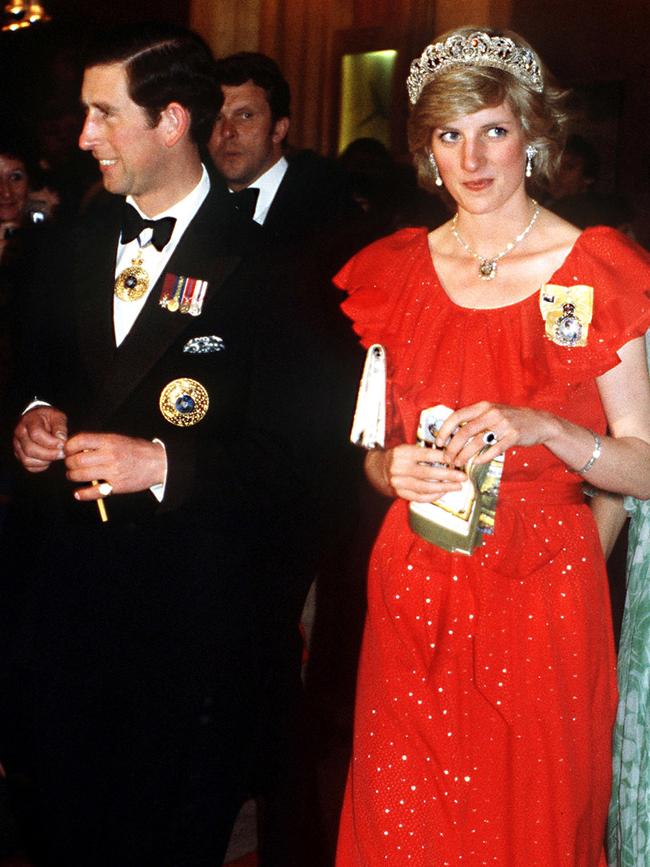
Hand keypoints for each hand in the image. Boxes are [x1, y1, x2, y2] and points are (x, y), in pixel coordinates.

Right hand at [13, 406, 67, 472]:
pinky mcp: (19, 455)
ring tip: (56, 456)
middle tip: (62, 453)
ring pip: (27, 460)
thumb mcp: (57, 416)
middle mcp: (20, 433)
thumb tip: (62, 439)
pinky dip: (41, 466)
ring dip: (45, 461)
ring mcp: (18, 445)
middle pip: (30, 449)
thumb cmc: (49, 419)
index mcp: (29, 421)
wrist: (39, 420)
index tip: (62, 444)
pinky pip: (28, 466)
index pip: (36, 434)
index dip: (51, 442)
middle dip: (49, 454)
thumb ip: (60, 427)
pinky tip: (49, 460)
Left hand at [64, 433, 165, 500]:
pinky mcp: (117, 486)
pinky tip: (78, 493)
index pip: (80, 440)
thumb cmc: (139, 450)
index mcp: (109, 441)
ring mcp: (112, 471)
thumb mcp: (119, 439)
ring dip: (73, 476)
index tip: (68, 450)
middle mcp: (109, 455)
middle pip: (76, 460)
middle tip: (71, 464)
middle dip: (69, 463)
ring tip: (75, 475)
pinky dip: (83, 494)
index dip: (69, 446)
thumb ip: (99, 442)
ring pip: (81, 475)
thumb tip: (78, 447)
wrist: (159, 463)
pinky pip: (94, 492)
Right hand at [366, 444, 466, 501]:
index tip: (456, 460)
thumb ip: (425, 452)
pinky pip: (419, 497)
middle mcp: (399, 467)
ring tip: (457, 487)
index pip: (426, 455)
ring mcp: (398, 482)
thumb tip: (450, 456)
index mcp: (402, 453)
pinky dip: (433, 496)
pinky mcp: (399, 493)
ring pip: (425, 487)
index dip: (443, 458)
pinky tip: (443, 492)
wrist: (378, 469)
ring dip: (444, 488)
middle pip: (427, 473)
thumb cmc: (400, 457)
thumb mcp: (408, 449)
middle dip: (448, 475)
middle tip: (463, 477)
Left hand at [435, 401, 556, 466]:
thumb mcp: (491, 413)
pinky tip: (476, 462)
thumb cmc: (509, 419)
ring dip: (464, 455)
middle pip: (465, 431)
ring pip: (477, 442)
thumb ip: (474, 419)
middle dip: (452, 447)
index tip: (438, 442)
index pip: (457, 416)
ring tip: (458, 463)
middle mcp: (492, 413)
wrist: (538, 422)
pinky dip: (483, 457)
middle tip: (447, 459)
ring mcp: (504, 424)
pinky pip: (494, 449)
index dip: (445, 429)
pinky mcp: (514, 435)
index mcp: (483, 406)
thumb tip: (451, 433)